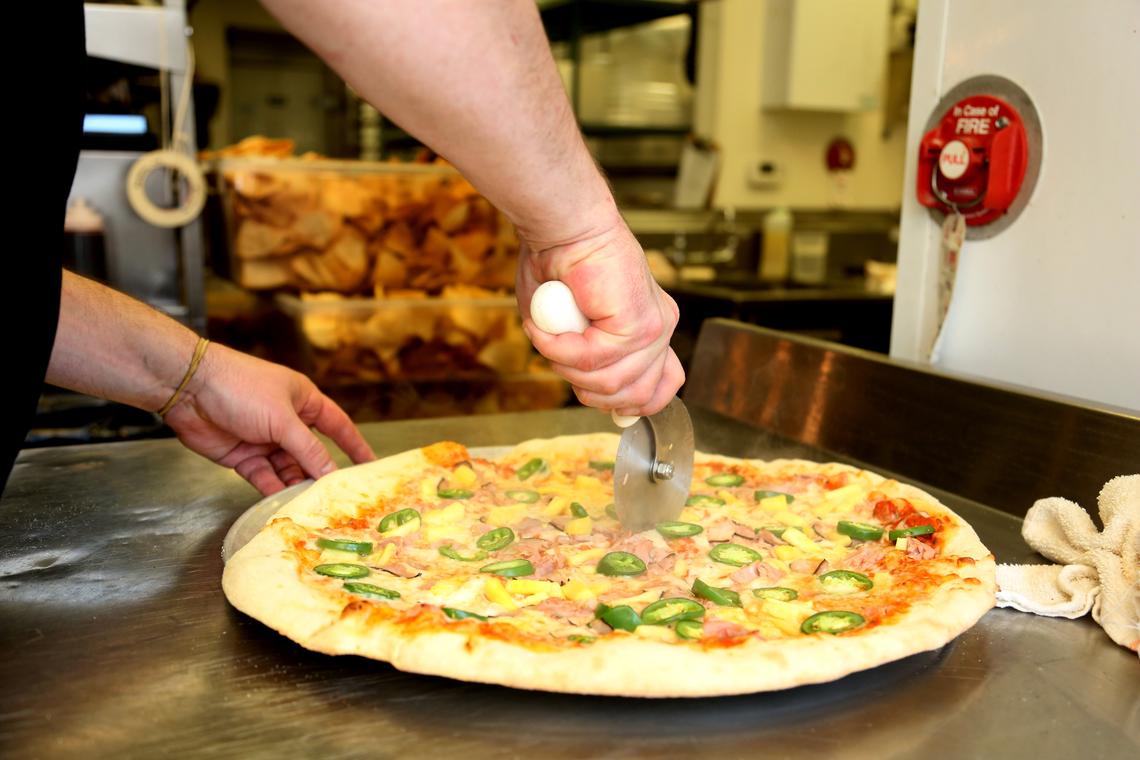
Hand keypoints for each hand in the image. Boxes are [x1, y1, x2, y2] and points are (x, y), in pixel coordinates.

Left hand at [164, 344, 374, 494]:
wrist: (188, 389)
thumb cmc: (240, 388)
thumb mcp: (283, 419)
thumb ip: (308, 449)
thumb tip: (331, 473)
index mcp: (303, 400)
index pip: (338, 425)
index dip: (355, 445)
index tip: (370, 466)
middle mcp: (286, 420)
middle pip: (311, 453)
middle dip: (322, 474)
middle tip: (338, 497)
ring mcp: (264, 439)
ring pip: (288, 468)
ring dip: (296, 484)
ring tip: (309, 505)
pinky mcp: (242, 456)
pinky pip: (264, 477)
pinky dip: (273, 489)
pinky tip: (282, 502)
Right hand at [517, 220, 683, 415]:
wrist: (565, 224)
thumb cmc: (560, 266)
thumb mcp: (571, 326)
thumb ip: (583, 360)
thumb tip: (587, 390)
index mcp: (648, 328)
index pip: (660, 387)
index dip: (628, 404)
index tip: (591, 395)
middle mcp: (659, 329)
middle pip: (639, 396)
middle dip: (589, 391)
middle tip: (558, 359)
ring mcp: (653, 328)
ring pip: (610, 383)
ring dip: (566, 366)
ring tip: (547, 336)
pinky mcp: (638, 324)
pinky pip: (594, 360)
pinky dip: (559, 348)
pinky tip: (546, 329)